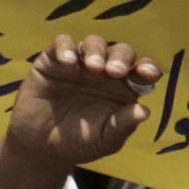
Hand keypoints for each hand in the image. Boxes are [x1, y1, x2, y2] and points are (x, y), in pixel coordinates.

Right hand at [4, 34, 160, 171]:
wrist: (40, 146)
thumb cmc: (78, 143)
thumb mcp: (105, 140)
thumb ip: (123, 125)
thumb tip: (145, 111)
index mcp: (124, 89)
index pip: (142, 71)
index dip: (148, 68)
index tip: (147, 73)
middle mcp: (105, 73)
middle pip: (121, 51)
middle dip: (121, 57)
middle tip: (114, 72)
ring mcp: (79, 65)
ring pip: (94, 42)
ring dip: (96, 50)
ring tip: (92, 67)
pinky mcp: (53, 61)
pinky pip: (61, 42)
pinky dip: (65, 47)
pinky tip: (67, 62)